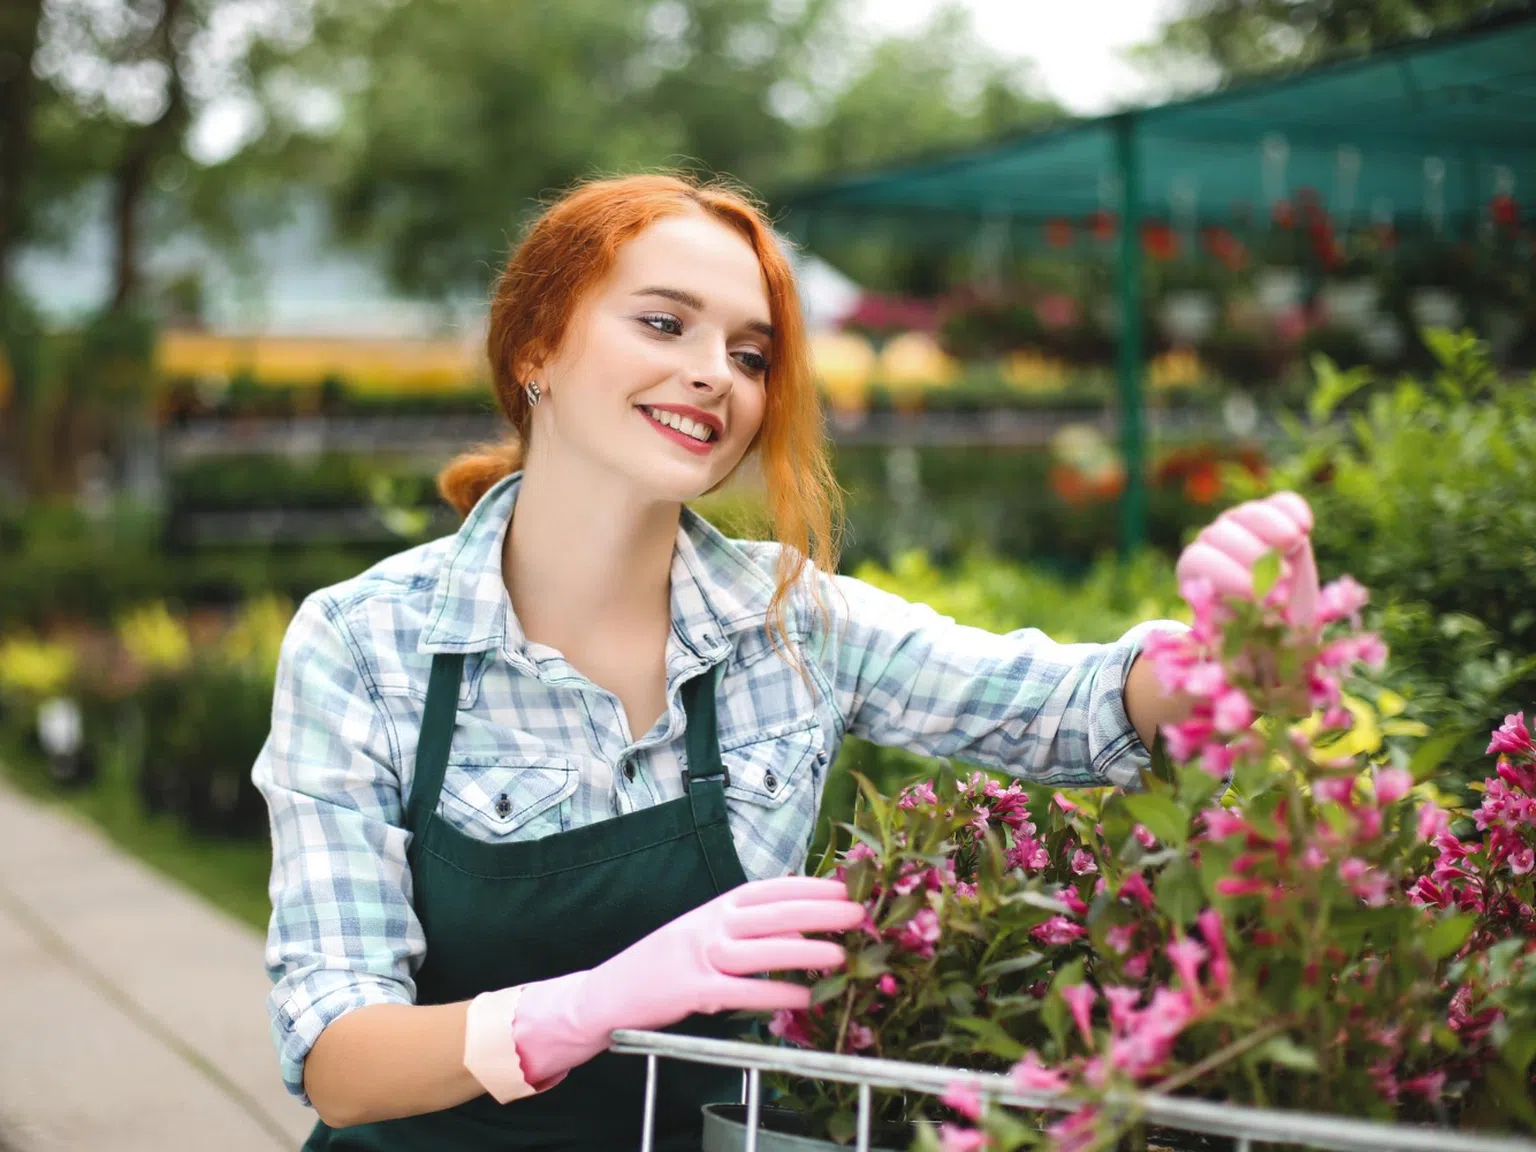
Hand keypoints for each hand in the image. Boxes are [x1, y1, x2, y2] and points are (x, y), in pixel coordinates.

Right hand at [495, 876, 862, 1090]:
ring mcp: (697, 955)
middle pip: (772, 912)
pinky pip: (739, 991)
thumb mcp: (704, 933)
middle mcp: (708, 924)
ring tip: (840, 955)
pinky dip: (773, 994)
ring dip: (803, 951)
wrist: (607, 993)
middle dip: (818, 911)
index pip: (768, 888)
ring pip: (759, 949)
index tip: (843, 885)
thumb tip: (799, 929)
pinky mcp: (689, 991)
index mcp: (714, 906)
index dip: (808, 886)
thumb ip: (745, 929)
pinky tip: (802, 997)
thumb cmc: (664, 964)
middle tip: (857, 913)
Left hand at [1176, 491, 1318, 628]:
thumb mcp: (1241, 641)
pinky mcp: (1276, 518)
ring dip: (1272, 528)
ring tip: (1293, 546)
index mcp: (1194, 572)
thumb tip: (1236, 619)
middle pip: (1222, 533)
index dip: (1225, 574)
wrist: (1284, 624)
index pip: (1198, 560)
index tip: (1254, 594)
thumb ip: (1233, 628)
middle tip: (1280, 577)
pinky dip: (1293, 511)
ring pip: (1249, 513)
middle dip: (1253, 555)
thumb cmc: (1255, 637)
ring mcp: (1243, 525)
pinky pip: (1280, 503)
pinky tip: (1305, 528)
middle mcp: (1213, 543)